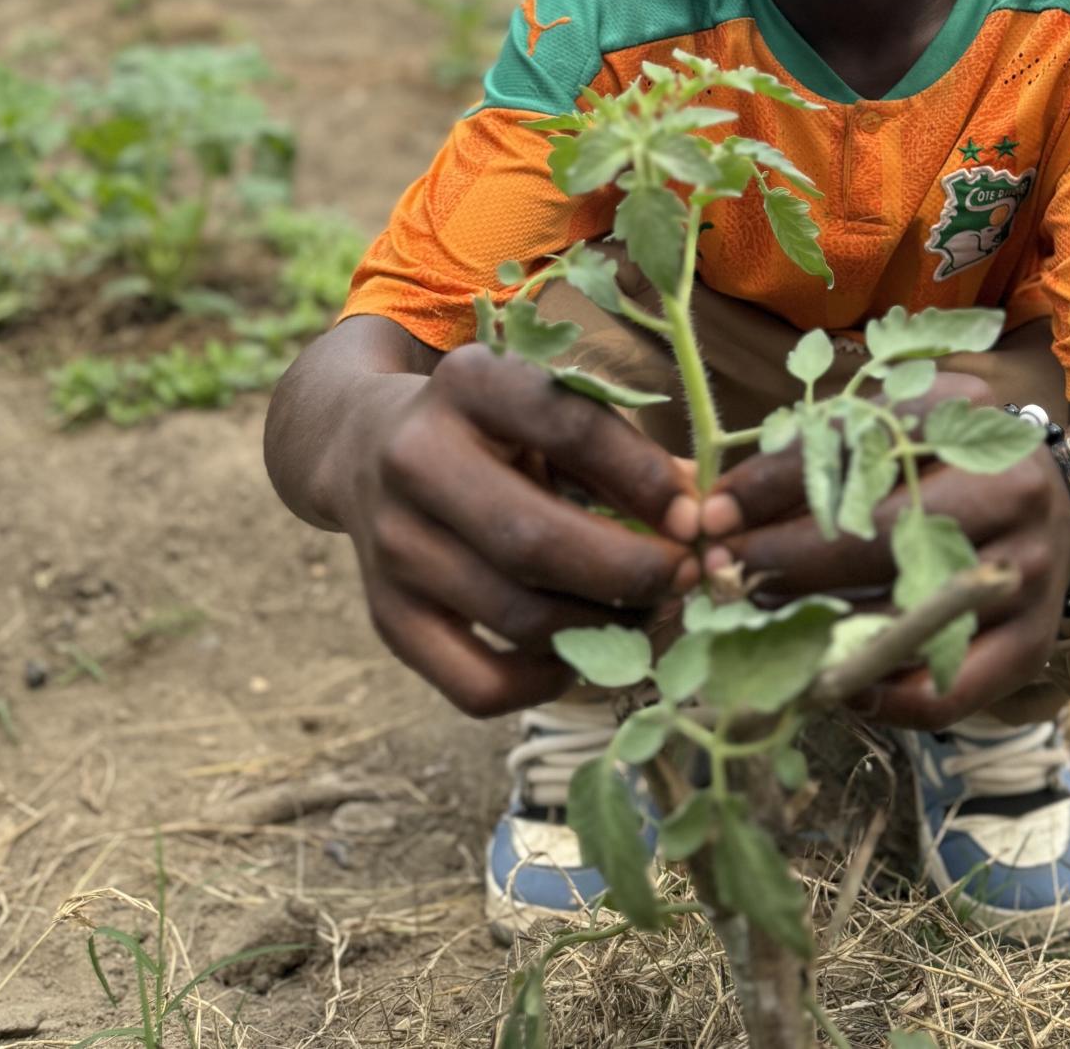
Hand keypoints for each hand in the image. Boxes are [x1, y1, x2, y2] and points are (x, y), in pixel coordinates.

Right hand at [336, 347, 700, 716]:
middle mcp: (416, 461)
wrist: (367, 447)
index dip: (645, 479)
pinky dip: (548, 681)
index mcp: (468, 385)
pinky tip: (586, 652)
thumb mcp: (547, 409)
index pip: (570, 428)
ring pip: (517, 617)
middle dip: (629, 569)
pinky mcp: (387, 618)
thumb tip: (702, 513)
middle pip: (535, 540)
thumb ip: (622, 453)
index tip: (694, 517)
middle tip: (685, 576)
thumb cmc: (490, 428)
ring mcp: (393, 546)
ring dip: (604, 628)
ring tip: (650, 612)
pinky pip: (479, 685)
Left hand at [696, 376, 1069, 727]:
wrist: (1063, 514)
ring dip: (817, 628)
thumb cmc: (948, 469)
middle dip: (784, 558)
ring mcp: (1026, 569)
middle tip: (722, 577)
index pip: (859, 439)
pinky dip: (882, 697)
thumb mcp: (899, 431)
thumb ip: (824, 451)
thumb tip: (723, 505)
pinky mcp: (1034, 642)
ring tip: (754, 629)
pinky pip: (948, 688)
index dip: (776, 480)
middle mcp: (1009, 488)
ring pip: (906, 611)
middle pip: (879, 531)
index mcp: (969, 415)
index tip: (713, 512)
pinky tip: (830, 683)